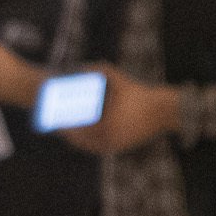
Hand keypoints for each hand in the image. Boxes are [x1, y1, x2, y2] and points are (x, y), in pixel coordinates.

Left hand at [65, 65, 182, 156]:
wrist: (163, 111)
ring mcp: (113, 145)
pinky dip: (87, 143)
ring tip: (64, 131)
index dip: (61, 122)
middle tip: (54, 125)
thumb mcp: (120, 79)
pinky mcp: (119, 148)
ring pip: (87, 145)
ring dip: (75, 139)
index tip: (52, 116)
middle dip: (65, 131)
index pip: (75, 127)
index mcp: (104, 124)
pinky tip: (81, 137)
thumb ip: (99, 70)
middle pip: (78, 139)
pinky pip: (97, 148)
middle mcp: (107, 138)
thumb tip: (80, 67)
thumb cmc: (140, 94)